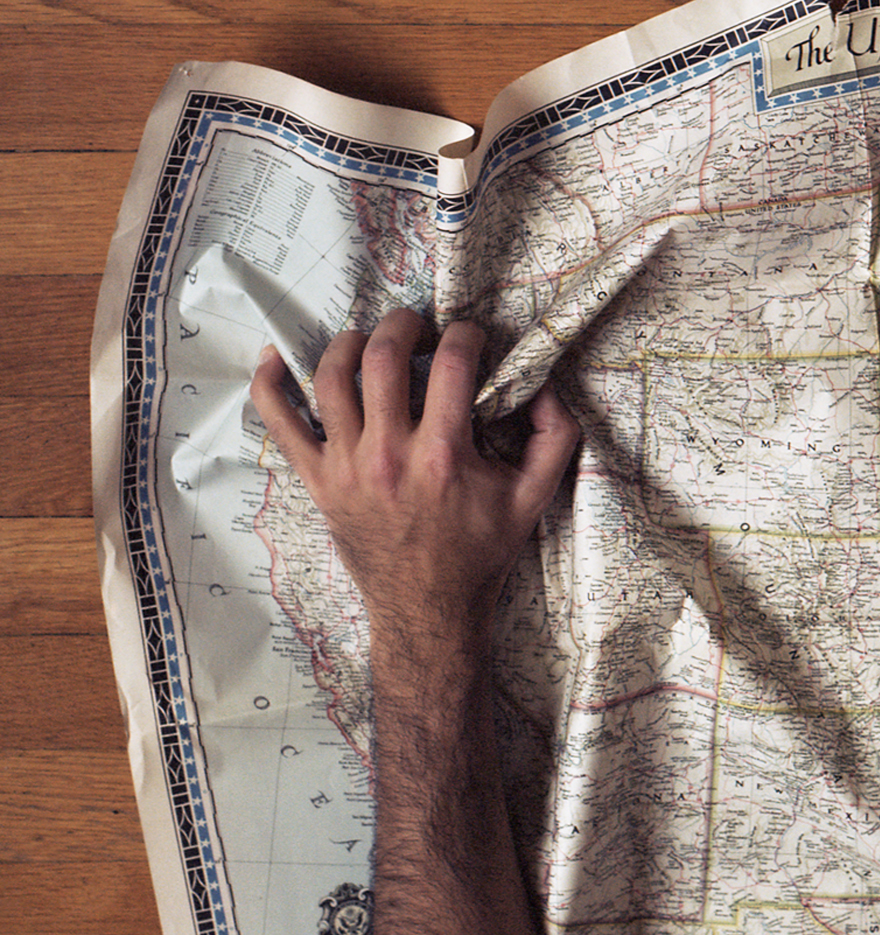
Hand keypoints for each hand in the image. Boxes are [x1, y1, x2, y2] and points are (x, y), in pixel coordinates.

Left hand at [248, 307, 579, 666]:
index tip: (470, 336)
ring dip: (349, 342)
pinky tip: (274, 359)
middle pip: (382, 357)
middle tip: (417, 325)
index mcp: (444, 455)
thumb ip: (554, 439)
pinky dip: (269, 384)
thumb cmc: (480, 552)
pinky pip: (279, 422)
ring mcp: (346, 465)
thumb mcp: (534, 498)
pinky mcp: (318, 479)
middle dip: (402, 324)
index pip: (451, 364)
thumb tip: (545, 387)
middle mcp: (389, 454)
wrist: (429, 610)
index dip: (464, 335)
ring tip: (367, 339)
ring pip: (331, 376)